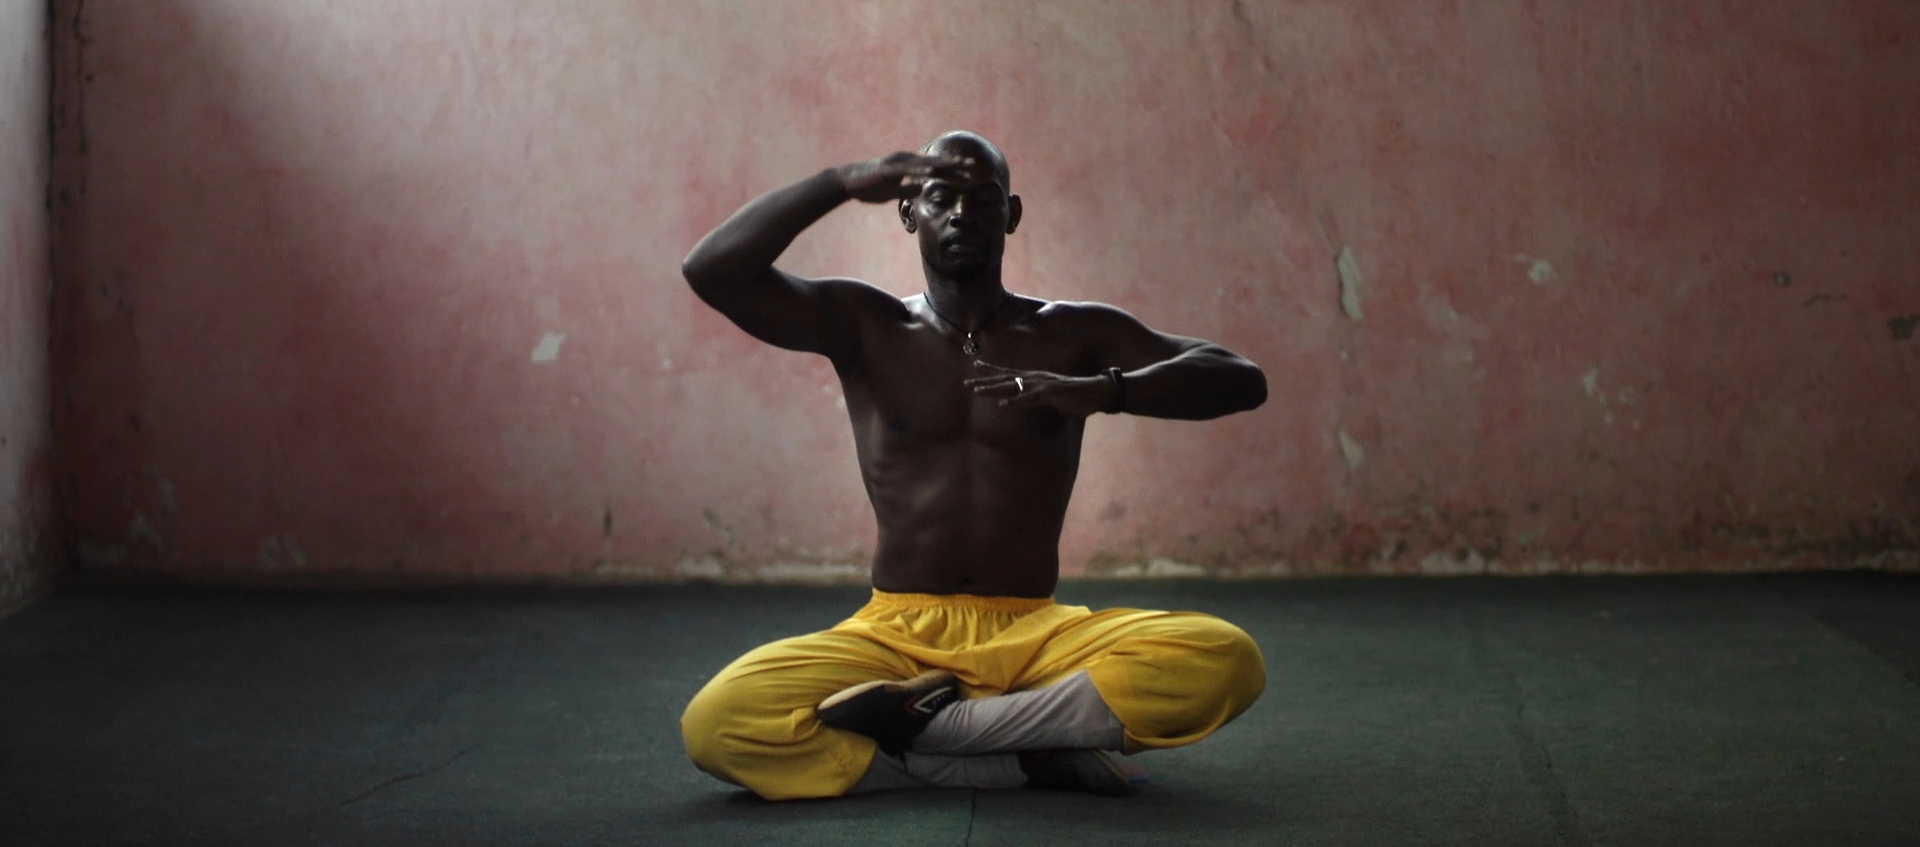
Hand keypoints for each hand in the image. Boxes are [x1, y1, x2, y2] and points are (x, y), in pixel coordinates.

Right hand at [834, 152, 980, 203]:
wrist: (847, 182)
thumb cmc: (869, 187)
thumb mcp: (893, 191)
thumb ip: (907, 189)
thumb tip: (921, 189)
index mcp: (909, 166)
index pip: (935, 168)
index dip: (953, 171)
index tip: (970, 174)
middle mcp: (906, 161)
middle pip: (935, 162)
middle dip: (955, 164)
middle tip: (974, 165)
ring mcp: (898, 163)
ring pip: (925, 163)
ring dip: (943, 164)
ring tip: (960, 165)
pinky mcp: (889, 169)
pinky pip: (908, 170)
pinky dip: (921, 170)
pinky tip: (934, 172)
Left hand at [964, 360, 1113, 417]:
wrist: (1097, 392)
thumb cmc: (1078, 397)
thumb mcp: (1055, 399)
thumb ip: (1044, 399)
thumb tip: (1038, 403)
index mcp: (1036, 379)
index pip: (1009, 374)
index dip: (992, 371)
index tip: (975, 367)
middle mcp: (1035, 379)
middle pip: (1005, 379)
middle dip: (984, 381)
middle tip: (965, 383)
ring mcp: (1041, 385)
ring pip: (1012, 386)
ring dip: (994, 389)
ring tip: (977, 391)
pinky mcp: (1050, 394)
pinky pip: (1029, 398)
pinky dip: (1016, 401)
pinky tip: (1003, 404)